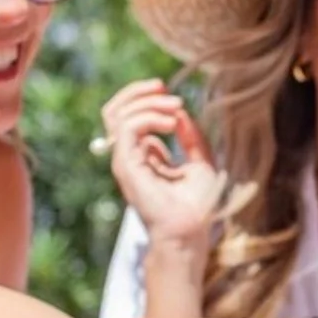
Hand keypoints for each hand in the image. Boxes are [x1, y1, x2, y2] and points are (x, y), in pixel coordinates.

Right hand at [99, 80, 223, 243]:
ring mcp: (124, 161)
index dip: (148, 99)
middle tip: (164, 87)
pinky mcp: (126, 165)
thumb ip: (191, 136)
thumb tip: (180, 112)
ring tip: (175, 107)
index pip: (129, 116)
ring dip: (147, 102)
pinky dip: (149, 117)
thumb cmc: (197, 204)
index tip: (176, 98)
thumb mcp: (201, 160)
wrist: (190, 230)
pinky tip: (171, 124)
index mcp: (142, 155)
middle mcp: (129, 156)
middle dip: (139, 92)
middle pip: (115, 110)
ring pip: (116, 114)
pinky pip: (127, 127)